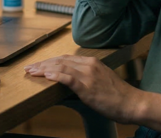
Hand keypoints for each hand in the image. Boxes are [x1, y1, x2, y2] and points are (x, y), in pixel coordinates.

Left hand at [24, 55, 142, 123]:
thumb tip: (66, 83)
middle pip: (60, 61)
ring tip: (32, 72)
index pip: (65, 58)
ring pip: (61, 67)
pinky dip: (56, 75)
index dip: (49, 61)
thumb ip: (84, 79)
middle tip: (29, 68)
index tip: (37, 65)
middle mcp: (89, 65)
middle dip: (42, 64)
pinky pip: (69, 78)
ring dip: (44, 69)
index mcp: (91, 62)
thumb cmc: (117, 95)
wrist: (132, 103)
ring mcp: (88, 75)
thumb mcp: (99, 81)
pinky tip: (46, 75)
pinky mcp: (88, 87)